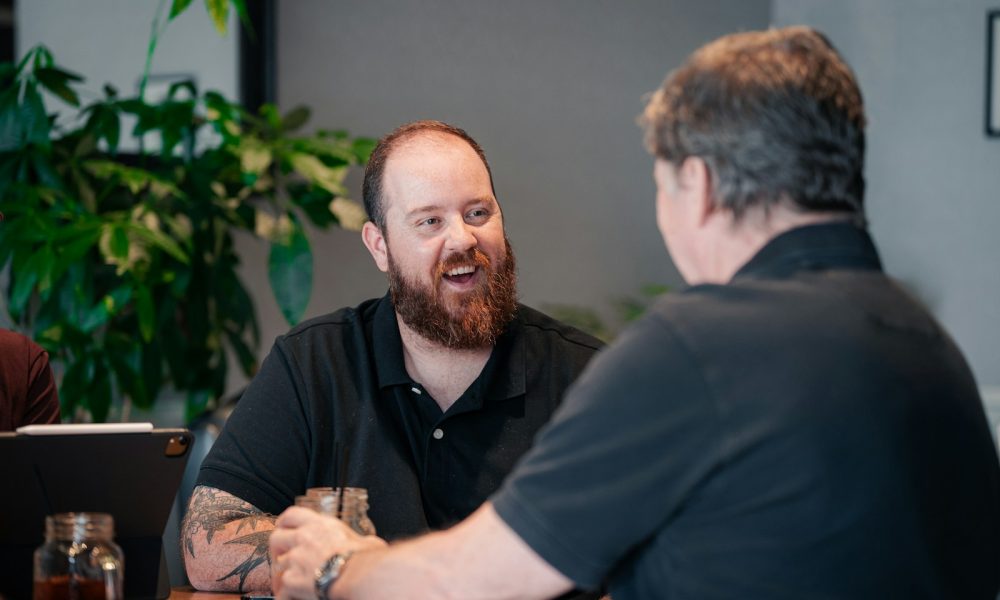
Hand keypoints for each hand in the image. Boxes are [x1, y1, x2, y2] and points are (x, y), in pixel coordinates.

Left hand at [269, 506, 385, 598]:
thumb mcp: (367, 541)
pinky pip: (282, 590)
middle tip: (282, 558)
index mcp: (320, 525)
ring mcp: (295, 559)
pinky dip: (286, 595)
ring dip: (284, 575)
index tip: (283, 528)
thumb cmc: (364, 558)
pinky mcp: (291, 580)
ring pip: (278, 566)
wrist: (358, 575)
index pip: (292, 515)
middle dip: (277, 550)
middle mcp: (304, 538)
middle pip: (276, 538)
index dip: (284, 522)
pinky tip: (292, 597)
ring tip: (290, 583)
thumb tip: (370, 543)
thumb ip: (361, 540)